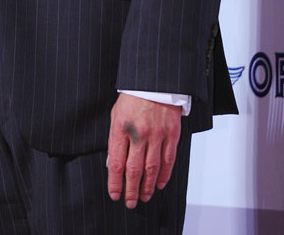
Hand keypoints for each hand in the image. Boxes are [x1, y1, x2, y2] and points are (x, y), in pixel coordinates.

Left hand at [106, 94, 181, 208]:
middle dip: (131, 190)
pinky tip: (159, 183)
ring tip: (143, 196)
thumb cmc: (133, 97)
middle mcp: (139, 133)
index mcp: (121, 128)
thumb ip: (114, 139)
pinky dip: (164, 175)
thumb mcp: (116, 114)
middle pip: (134, 170)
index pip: (116, 163)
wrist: (155, 81)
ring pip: (152, 169)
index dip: (115, 183)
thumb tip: (112, 163)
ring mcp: (157, 135)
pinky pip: (168, 160)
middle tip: (130, 202)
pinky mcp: (172, 134)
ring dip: (147, 187)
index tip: (115, 194)